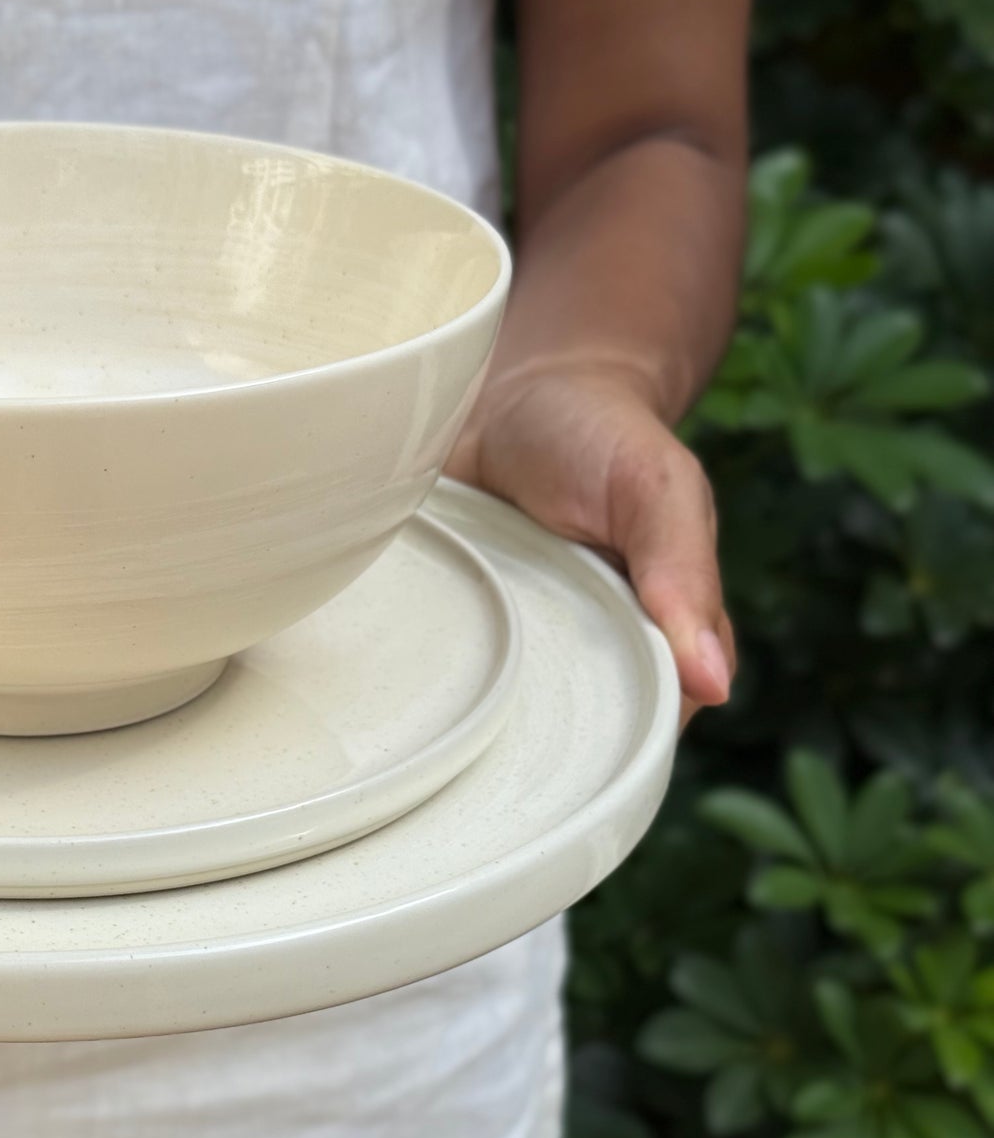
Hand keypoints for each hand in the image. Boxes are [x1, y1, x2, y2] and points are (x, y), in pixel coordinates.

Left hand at [442, 361, 734, 725]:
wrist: (515, 396)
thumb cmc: (603, 438)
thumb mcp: (656, 489)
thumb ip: (685, 573)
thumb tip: (714, 684)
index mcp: (663, 628)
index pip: (659, 717)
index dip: (628, 737)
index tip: (588, 741)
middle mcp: (597, 648)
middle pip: (583, 729)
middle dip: (551, 739)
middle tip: (514, 717)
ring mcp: (531, 642)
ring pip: (518, 714)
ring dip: (494, 717)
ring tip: (468, 710)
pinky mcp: (472, 627)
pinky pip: (460, 676)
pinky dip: (446, 681)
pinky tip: (424, 691)